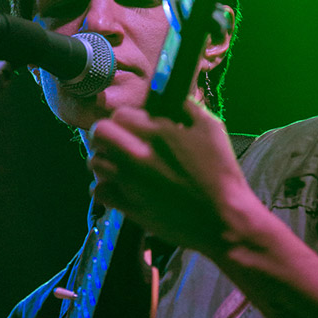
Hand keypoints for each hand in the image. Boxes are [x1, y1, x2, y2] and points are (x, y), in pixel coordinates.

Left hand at [88, 98, 255, 256]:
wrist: (222, 219)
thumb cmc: (221, 173)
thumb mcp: (212, 129)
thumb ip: (189, 107)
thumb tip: (174, 99)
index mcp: (158, 133)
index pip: (120, 114)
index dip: (127, 119)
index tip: (136, 127)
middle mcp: (138, 155)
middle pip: (99, 133)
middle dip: (106, 134)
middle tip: (118, 141)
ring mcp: (129, 182)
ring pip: (94, 162)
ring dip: (104, 160)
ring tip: (119, 165)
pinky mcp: (128, 206)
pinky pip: (98, 191)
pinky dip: (104, 187)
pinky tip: (119, 187)